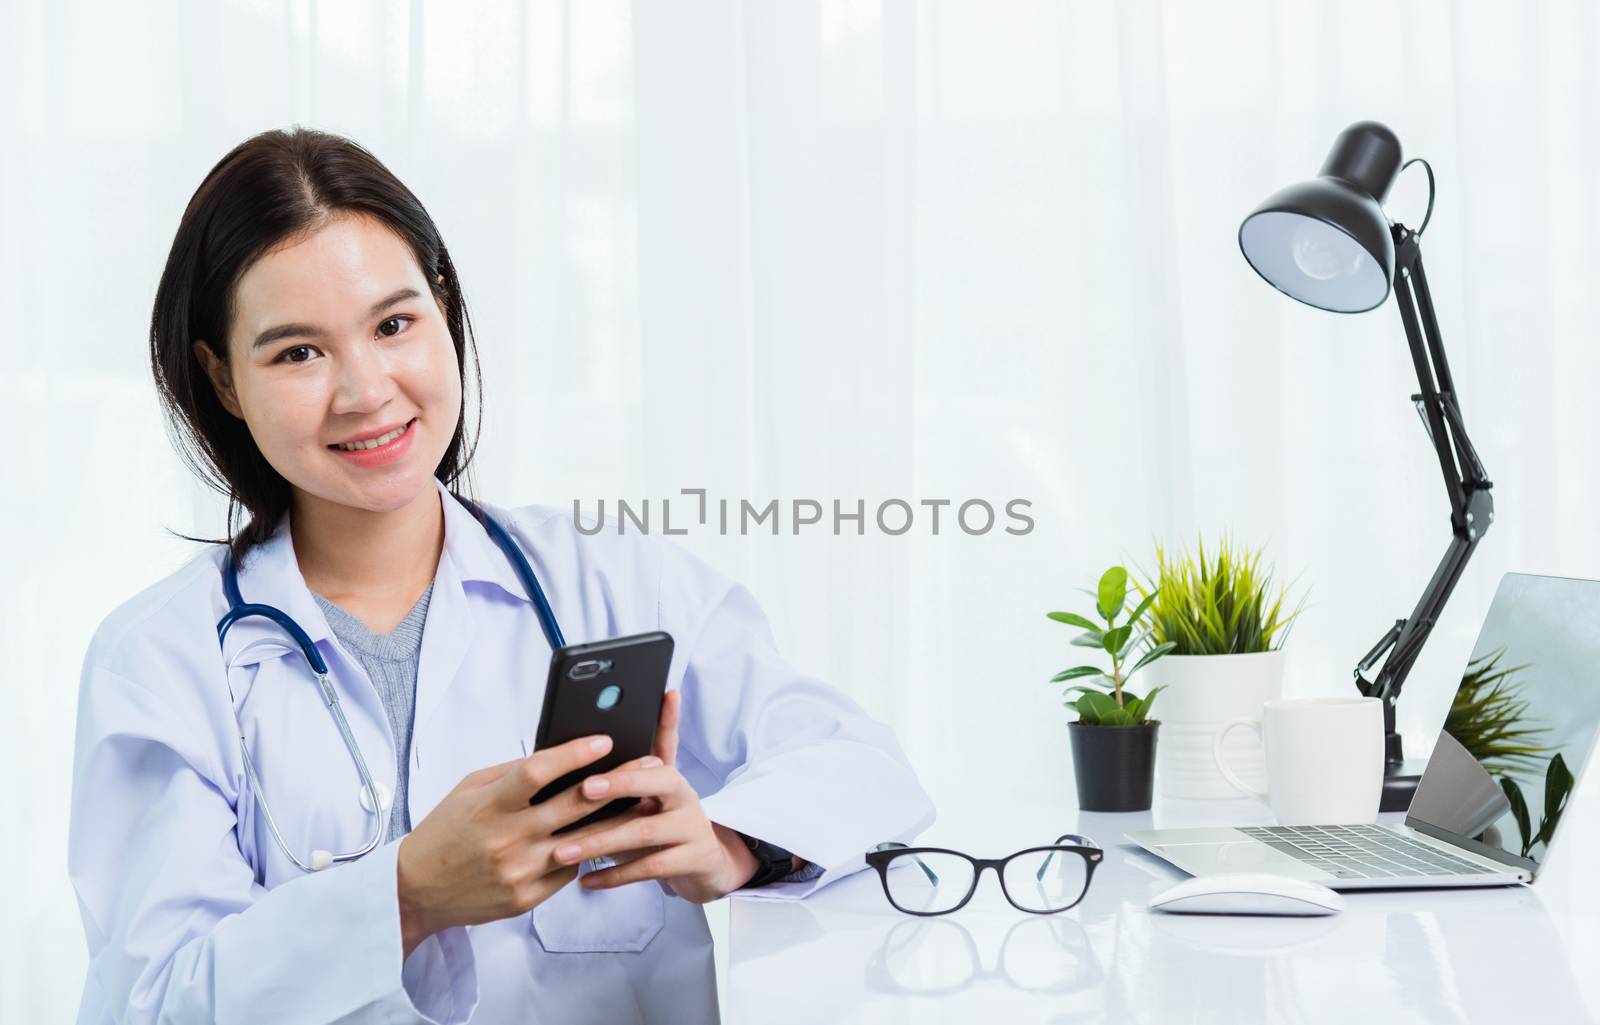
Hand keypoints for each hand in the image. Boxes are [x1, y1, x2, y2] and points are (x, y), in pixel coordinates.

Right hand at [394, 734, 657, 957]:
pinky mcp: (527, 899)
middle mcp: (507, 839)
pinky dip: (586, 851)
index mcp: (489, 806)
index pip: (538, 772)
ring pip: (582, 841)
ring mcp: (519, 872)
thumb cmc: (445, 830)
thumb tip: (559, 755)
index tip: (604, 740)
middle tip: (646, 764)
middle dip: (614, 782)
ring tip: (643, 801)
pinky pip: (569, 869)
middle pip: (572, 806)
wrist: (415, 891)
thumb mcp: (469, 791)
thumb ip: (512, 773)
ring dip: (615, 820)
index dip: (574, 754)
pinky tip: (606, 836)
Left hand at [542, 689, 761, 903]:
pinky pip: (650, 868)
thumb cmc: (664, 826)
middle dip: (622, 782)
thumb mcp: (649, 800)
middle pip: (662, 780)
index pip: (663, 745)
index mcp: (671, 776)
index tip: (611, 737)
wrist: (707, 864)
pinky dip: (614, 875)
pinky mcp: (694, 860)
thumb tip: (582, 755)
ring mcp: (693, 828)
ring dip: (600, 841)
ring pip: (645, 831)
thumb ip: (625, 777)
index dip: (651, 731)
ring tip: (563, 850)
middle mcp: (686, 796)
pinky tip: (586, 880)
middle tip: (585, 788)